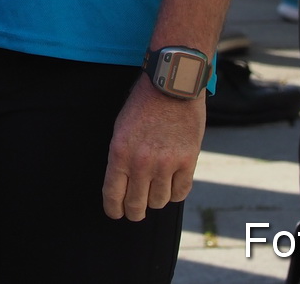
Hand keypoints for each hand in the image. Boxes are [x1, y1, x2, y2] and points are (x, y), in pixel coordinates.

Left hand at [101, 79, 205, 220]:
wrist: (172, 85)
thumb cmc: (144, 105)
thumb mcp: (121, 129)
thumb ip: (121, 158)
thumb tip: (123, 186)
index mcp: (119, 153)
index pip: (113, 195)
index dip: (114, 210)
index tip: (116, 213)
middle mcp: (141, 162)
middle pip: (136, 205)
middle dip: (134, 212)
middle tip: (136, 211)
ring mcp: (166, 164)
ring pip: (159, 201)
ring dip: (156, 199)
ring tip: (156, 189)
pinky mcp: (187, 161)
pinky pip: (181, 192)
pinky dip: (175, 192)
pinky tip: (172, 184)